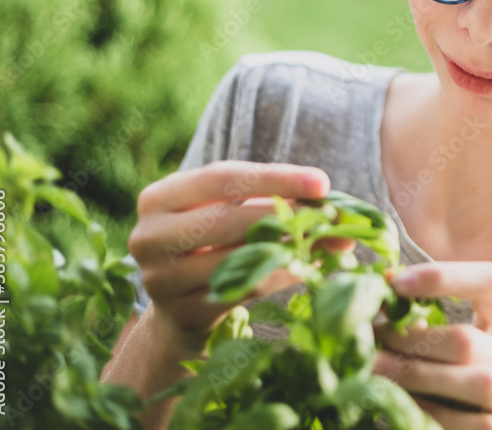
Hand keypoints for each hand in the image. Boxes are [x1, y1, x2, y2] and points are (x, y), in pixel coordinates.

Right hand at [127, 160, 353, 356]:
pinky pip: (241, 290)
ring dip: (286, 248)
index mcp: (159, 197)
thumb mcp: (234, 216)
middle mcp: (149, 235)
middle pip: (225, 218)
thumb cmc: (214, 246)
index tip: (322, 182)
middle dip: (283, 214)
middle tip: (330, 215)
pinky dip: (278, 276)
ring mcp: (159, 278)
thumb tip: (342, 216)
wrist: (179, 310)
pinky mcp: (180, 313)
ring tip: (326, 241)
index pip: (222, 178)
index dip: (274, 179)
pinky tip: (306, 267)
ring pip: (234, 258)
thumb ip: (279, 205)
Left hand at [371, 261, 491, 429]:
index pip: (490, 281)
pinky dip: (435, 412)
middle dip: (414, 340)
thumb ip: (423, 324)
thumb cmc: (450, 383)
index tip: (393, 282)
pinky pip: (478, 423)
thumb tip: (380, 296)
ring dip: (419, 377)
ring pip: (480, 383)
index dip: (442, 276)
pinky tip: (403, 403)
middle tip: (372, 339)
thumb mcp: (444, 349)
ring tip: (377, 369)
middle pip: (471, 340)